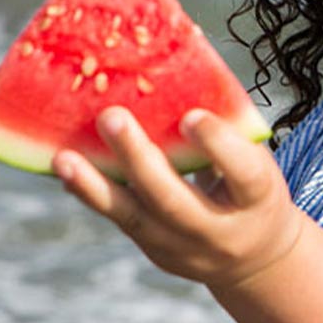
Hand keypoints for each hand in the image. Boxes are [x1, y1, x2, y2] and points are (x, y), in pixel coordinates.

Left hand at [52, 107, 301, 291]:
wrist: (255, 254)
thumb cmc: (252, 184)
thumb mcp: (257, 158)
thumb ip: (228, 128)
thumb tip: (181, 68)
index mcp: (257, 198)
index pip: (241, 173)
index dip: (217, 145)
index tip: (191, 115)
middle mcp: (219, 231)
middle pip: (174, 200)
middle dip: (139, 159)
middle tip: (112, 116)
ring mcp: (183, 248)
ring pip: (135, 217)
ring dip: (95, 186)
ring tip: (64, 158)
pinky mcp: (155, 250)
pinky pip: (120, 219)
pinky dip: (91, 193)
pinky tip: (66, 168)